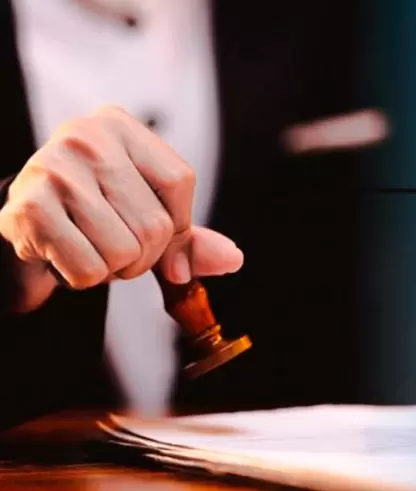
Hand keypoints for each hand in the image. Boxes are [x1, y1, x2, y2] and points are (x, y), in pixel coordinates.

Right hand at [0, 105, 243, 312]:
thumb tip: (232, 259)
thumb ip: (189, 238)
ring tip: (87, 247)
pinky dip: (83, 278)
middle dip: (142, 256)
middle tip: (112, 247)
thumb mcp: (145, 215)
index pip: (180, 180)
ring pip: (125, 251)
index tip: (158, 239)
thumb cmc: (92, 217)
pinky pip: (89, 269)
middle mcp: (85, 137)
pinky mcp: (29, 208)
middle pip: (155, 223)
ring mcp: (54, 169)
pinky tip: (63, 255)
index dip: (177, 225)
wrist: (20, 230)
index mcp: (119, 126)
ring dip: (112, 269)